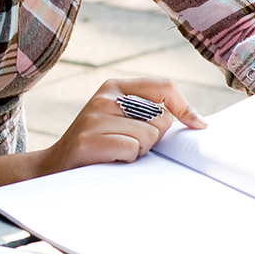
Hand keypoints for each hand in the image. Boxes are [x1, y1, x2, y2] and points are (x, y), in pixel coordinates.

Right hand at [36, 77, 206, 175]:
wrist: (54, 167)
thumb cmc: (100, 145)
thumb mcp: (124, 119)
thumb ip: (154, 112)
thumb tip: (200, 123)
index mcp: (115, 86)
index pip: (165, 87)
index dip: (186, 107)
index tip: (198, 125)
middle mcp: (105, 97)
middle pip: (161, 117)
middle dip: (154, 138)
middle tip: (130, 144)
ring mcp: (94, 118)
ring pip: (149, 136)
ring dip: (139, 152)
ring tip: (118, 152)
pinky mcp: (88, 141)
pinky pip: (131, 150)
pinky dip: (126, 160)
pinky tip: (109, 160)